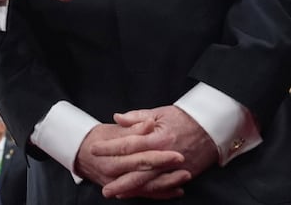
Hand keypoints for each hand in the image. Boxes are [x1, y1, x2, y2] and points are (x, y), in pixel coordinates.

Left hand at [90, 105, 218, 198]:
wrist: (213, 126)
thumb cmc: (184, 118)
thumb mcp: (158, 113)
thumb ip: (136, 117)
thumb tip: (117, 118)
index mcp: (157, 138)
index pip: (128, 145)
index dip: (109, 148)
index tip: (94, 150)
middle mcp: (165, 155)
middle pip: (138, 172)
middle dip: (120, 181)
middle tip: (104, 188)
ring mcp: (176, 167)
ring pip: (151, 183)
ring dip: (133, 190)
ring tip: (117, 193)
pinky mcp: (185, 173)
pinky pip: (166, 186)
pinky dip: (152, 192)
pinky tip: (140, 193)